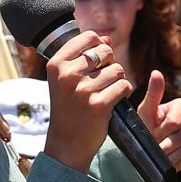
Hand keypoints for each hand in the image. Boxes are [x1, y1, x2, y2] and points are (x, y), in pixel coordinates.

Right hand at [41, 31, 130, 169]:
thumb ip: (83, 56)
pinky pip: (124, 85)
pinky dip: (123, 93)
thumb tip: (106, 38)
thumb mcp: (66, 80)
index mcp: (56, 64)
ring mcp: (83, 90)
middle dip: (110, 65)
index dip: (99, 47)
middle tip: (100, 82)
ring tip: (104, 93)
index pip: (89, 37)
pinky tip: (112, 102)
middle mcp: (67, 75)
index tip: (94, 63)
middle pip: (106, 52)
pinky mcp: (99, 105)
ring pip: (118, 69)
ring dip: (117, 81)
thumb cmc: (68, 109)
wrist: (66, 144)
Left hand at [136, 71, 180, 172]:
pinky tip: (172, 161)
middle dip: (168, 145)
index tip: (153, 135)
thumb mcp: (146, 110)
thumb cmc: (147, 125)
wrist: (152, 145)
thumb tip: (156, 72)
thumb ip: (153, 93)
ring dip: (173, 155)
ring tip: (161, 158)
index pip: (175, 121)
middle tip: (156, 150)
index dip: (162, 131)